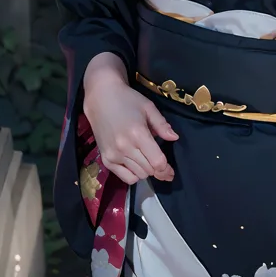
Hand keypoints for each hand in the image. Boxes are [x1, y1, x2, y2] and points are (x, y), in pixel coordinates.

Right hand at [83, 55, 178, 185]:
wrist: (101, 98)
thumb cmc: (128, 100)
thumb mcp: (148, 108)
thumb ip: (162, 125)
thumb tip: (174, 138)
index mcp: (138, 134)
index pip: (157, 162)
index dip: (166, 168)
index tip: (171, 170)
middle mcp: (125, 147)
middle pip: (149, 170)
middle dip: (159, 170)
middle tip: (163, 166)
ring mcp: (113, 155)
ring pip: (138, 175)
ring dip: (146, 171)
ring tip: (148, 161)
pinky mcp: (105, 159)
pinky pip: (125, 177)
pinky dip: (134, 175)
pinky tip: (136, 165)